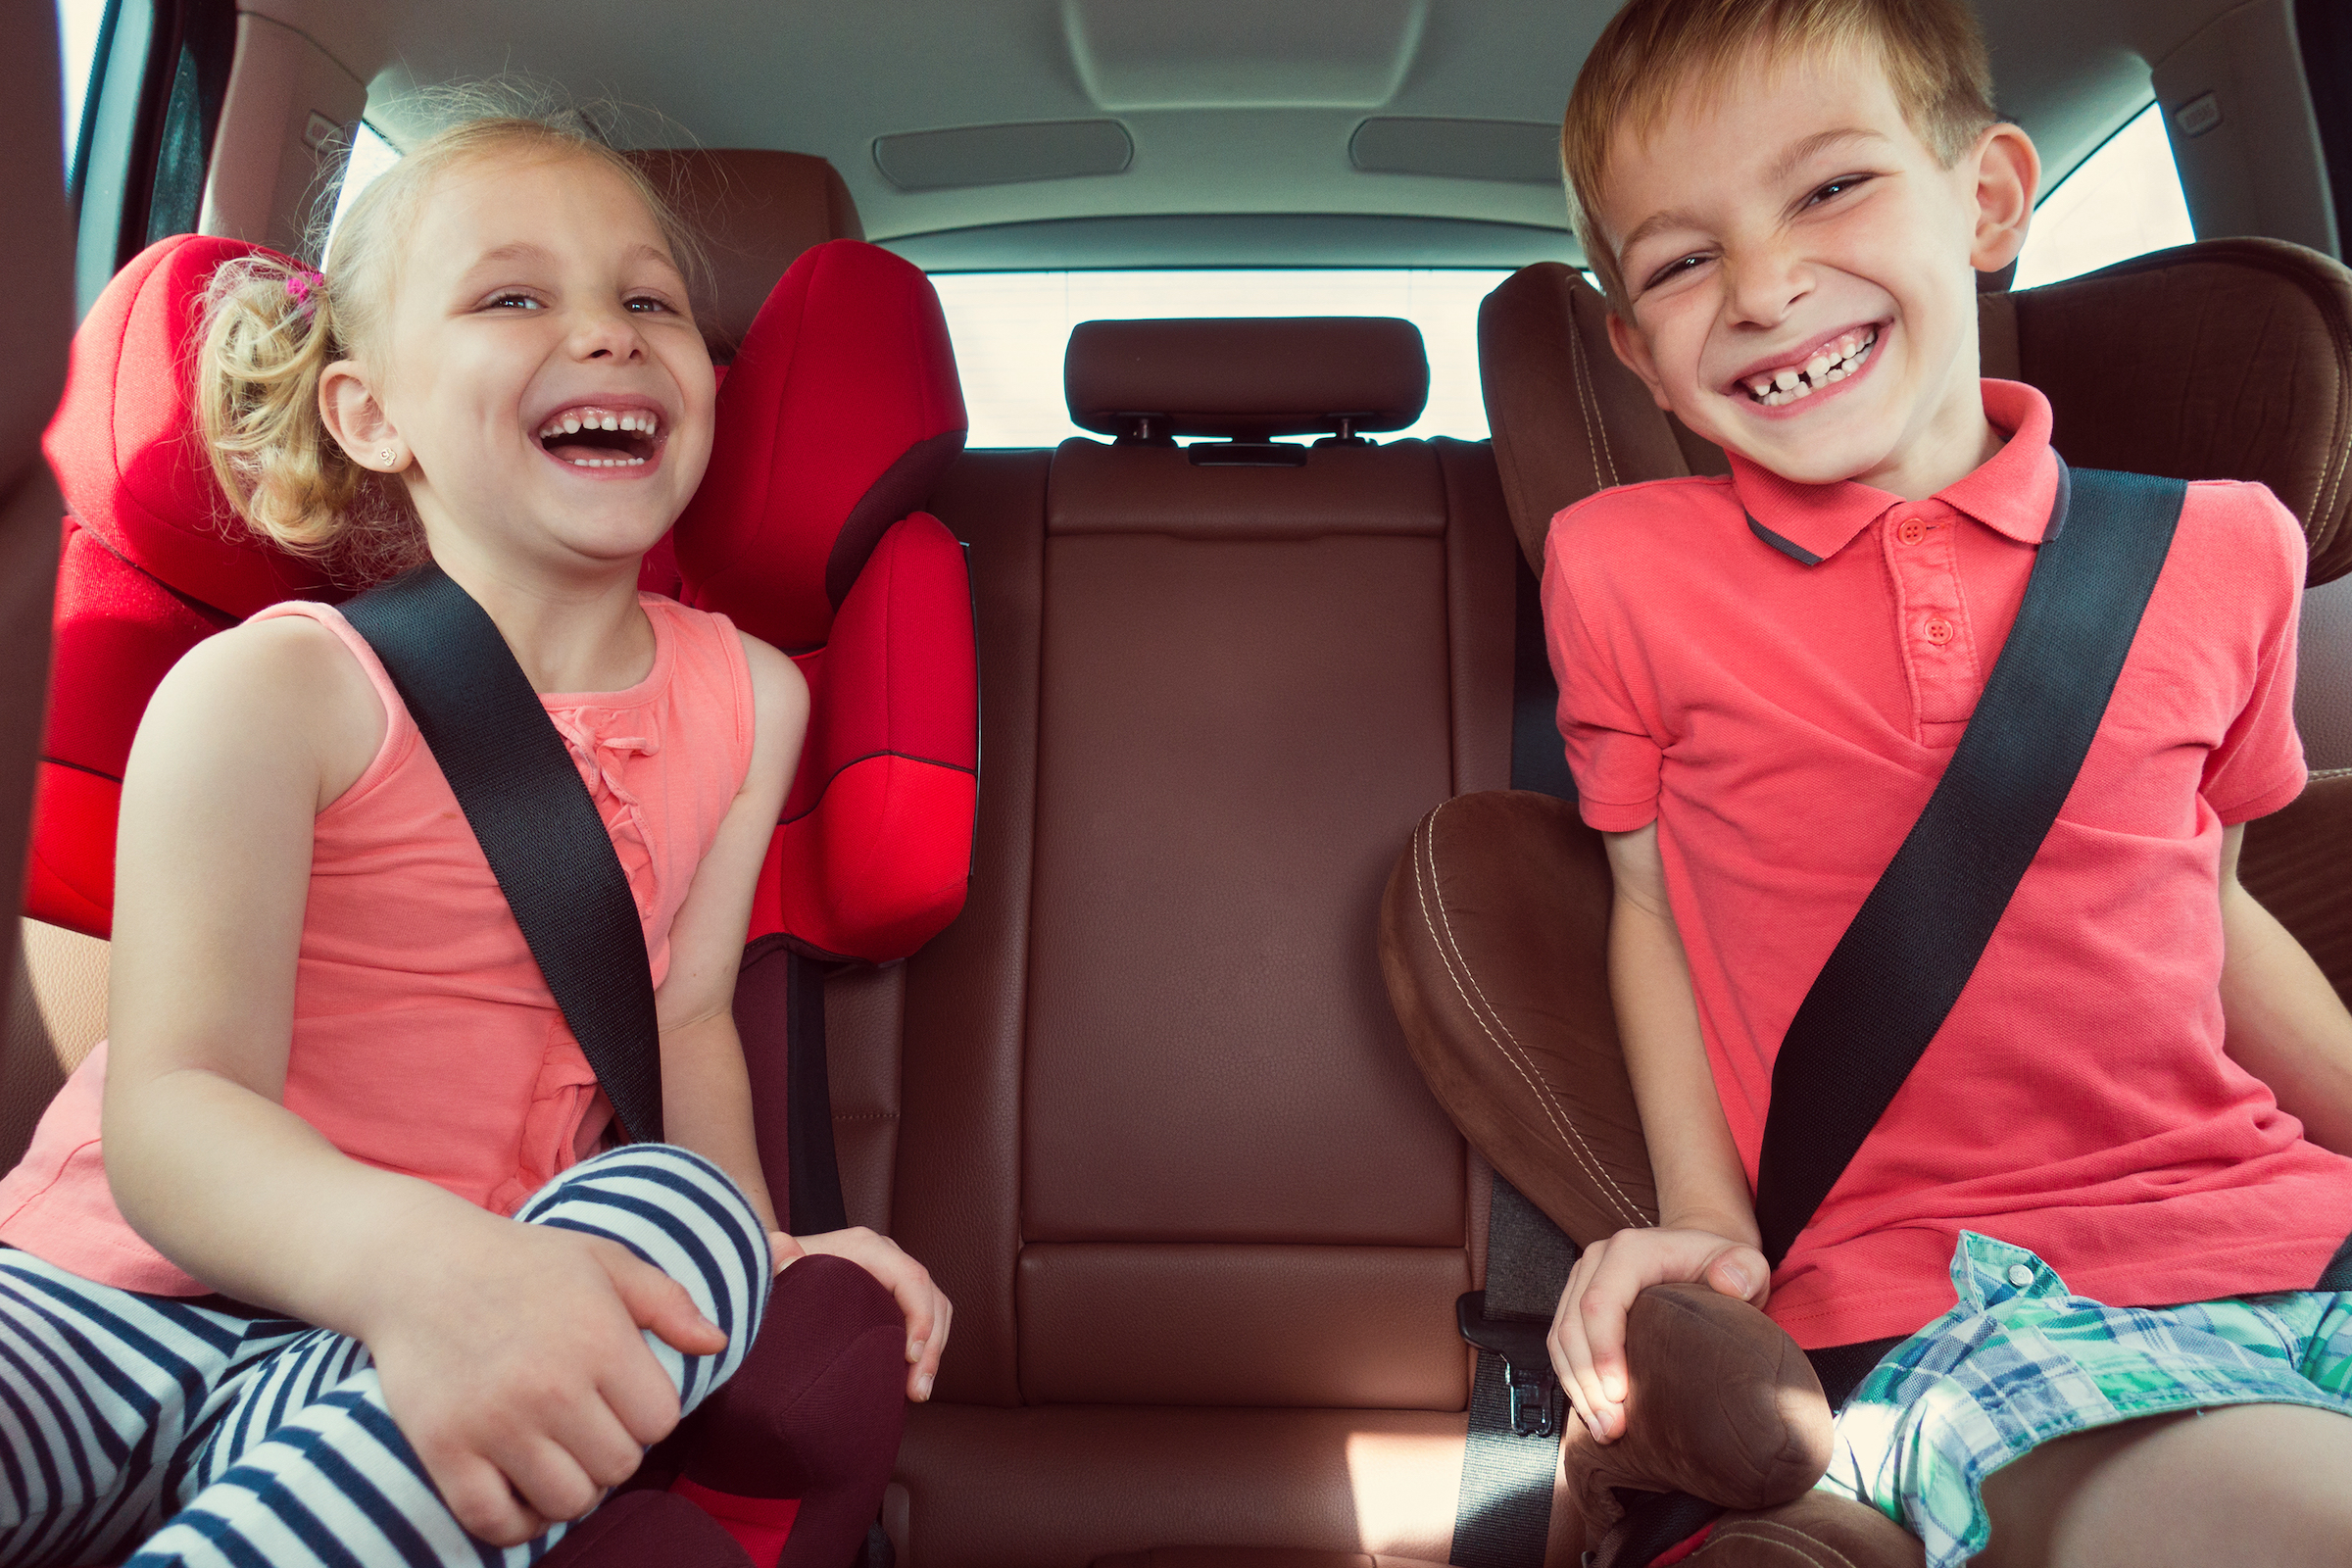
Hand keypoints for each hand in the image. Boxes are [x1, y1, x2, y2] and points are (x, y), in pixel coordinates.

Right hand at [363, 1213, 726, 1545]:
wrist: (418, 1265)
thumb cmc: (522, 1262)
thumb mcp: (604, 1261)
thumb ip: (666, 1302)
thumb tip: (715, 1344)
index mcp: (599, 1339)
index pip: (661, 1421)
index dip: (648, 1413)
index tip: (622, 1396)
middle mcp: (551, 1387)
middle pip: (619, 1466)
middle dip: (612, 1450)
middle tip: (587, 1425)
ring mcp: (495, 1423)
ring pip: (568, 1501)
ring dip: (572, 1488)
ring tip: (559, 1455)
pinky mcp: (445, 1450)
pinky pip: (496, 1522)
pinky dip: (517, 1521)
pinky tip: (522, 1489)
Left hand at [770, 1226, 950, 1400]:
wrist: (778, 1264)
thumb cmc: (778, 1267)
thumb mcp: (772, 1265)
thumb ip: (774, 1258)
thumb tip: (783, 1251)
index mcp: (866, 1248)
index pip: (912, 1278)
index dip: (920, 1318)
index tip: (911, 1357)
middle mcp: (887, 1258)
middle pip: (930, 1298)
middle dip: (931, 1346)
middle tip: (917, 1390)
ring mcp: (893, 1276)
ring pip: (935, 1310)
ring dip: (932, 1352)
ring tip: (917, 1391)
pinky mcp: (893, 1296)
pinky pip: (923, 1318)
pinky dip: (925, 1348)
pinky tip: (910, 1378)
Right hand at [1548, 1225, 1767, 1443]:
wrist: (1701, 1258)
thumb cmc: (1724, 1268)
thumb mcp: (1747, 1264)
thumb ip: (1746, 1269)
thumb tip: (1728, 1281)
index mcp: (1630, 1251)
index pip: (1600, 1303)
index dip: (1603, 1352)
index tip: (1620, 1395)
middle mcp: (1597, 1262)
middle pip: (1573, 1326)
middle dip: (1587, 1382)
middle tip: (1612, 1428)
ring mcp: (1582, 1282)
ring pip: (1561, 1340)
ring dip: (1578, 1389)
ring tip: (1604, 1430)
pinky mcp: (1577, 1304)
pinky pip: (1563, 1347)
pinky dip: (1575, 1383)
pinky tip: (1596, 1413)